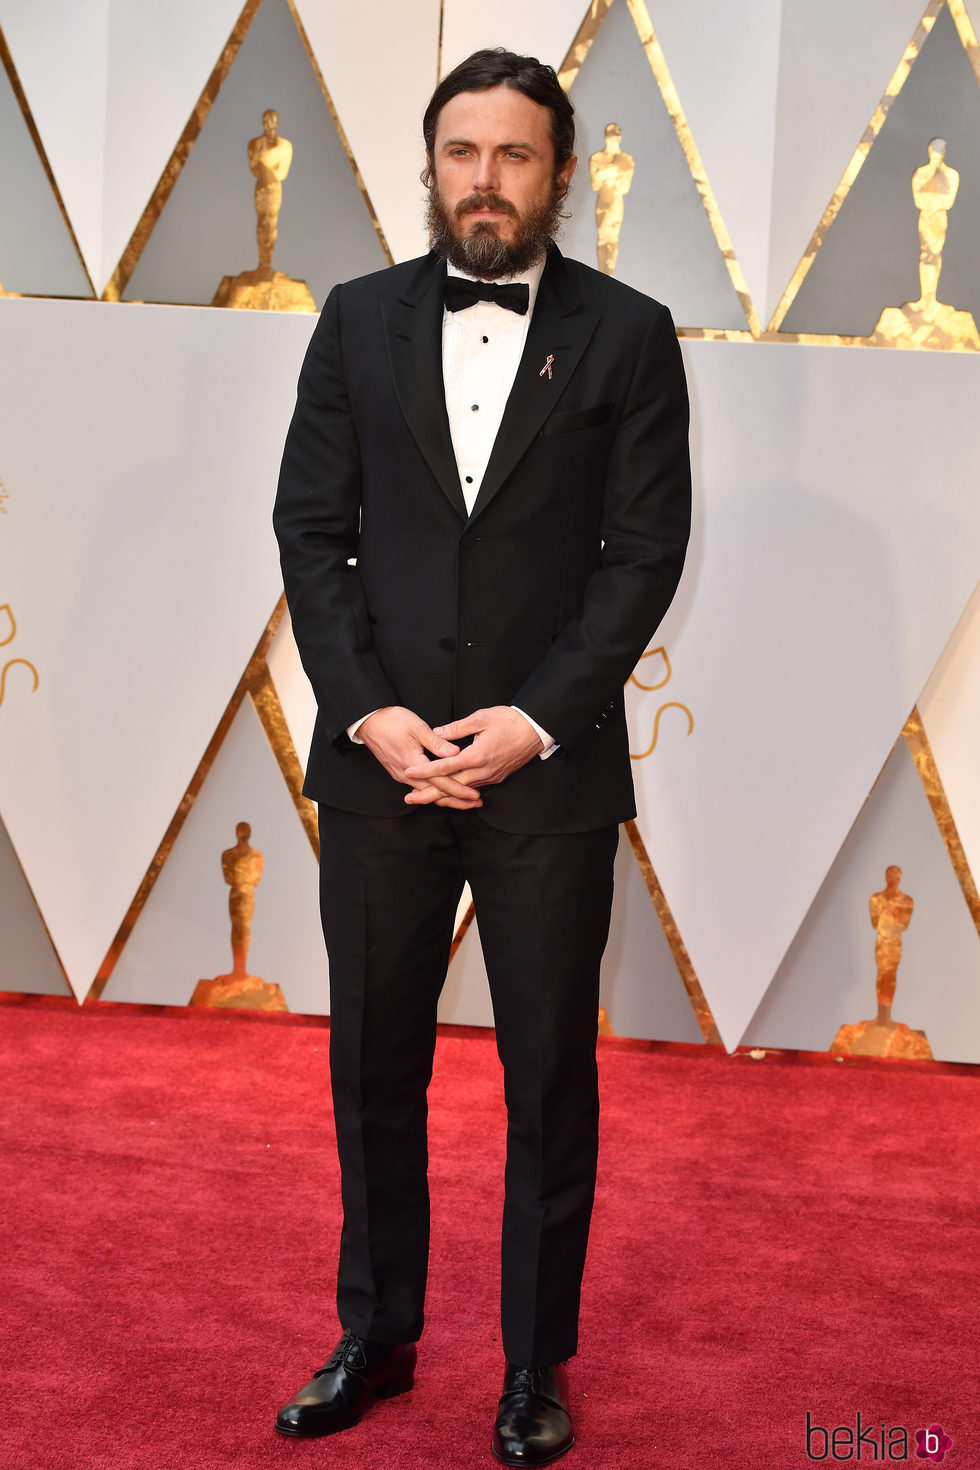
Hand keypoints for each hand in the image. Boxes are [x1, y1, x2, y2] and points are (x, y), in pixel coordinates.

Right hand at [358, 706, 482, 809]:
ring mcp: (401, 775)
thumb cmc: (392, 721)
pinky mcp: (398, 772)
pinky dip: (434, 791)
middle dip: (456, 800)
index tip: (474, 796)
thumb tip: (456, 753)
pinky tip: (444, 791)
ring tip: (464, 800)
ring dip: (446, 797)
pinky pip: (419, 787)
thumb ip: (437, 743)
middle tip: (475, 803)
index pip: (441, 782)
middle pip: (435, 794)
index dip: (460, 790)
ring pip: (427, 792)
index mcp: (413, 763)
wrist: (368, 721)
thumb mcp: (418, 728)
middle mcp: (406, 775)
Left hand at [403, 706, 543, 800]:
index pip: (445, 767)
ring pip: (462, 790)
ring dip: (443, 795)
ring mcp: (490, 776)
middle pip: (451, 787)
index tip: (408, 773)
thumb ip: (457, 728)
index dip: (424, 771)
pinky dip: (459, 791)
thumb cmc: (510, 720)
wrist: (536, 729)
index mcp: (476, 756)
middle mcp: (483, 770)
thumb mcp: (481, 717)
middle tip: (409, 799)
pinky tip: (449, 792)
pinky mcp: (496, 776)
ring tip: (424, 797)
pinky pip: (473, 787)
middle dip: (429, 794)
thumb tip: (438, 732)